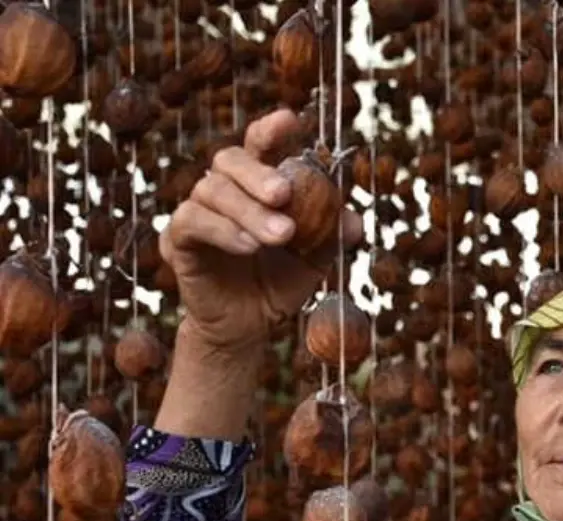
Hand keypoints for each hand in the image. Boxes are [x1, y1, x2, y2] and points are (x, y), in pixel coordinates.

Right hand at [159, 108, 362, 353]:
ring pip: (212, 191)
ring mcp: (196, 213)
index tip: (290, 120)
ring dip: (249, 211)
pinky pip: (191, 222)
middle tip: (284, 194)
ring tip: (280, 235)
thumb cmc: (279, 283)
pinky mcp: (177, 242)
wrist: (248, 327)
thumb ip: (332, 238)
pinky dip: (222, 231)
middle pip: (230, 159)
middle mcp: (223, 191)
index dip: (270, 129)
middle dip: (259, 174)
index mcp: (255, 186)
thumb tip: (355, 221)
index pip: (258, 146)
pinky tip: (248, 247)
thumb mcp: (315, 262)